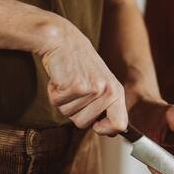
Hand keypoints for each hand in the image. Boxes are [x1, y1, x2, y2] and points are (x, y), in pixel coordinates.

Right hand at [39, 18, 127, 135]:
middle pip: (85, 124)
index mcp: (117, 92)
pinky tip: (60, 78)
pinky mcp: (75, 86)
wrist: (64, 40)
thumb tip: (111, 132)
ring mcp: (92, 88)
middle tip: (75, 89)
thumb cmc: (80, 65)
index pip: (120, 125)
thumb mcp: (100, 84)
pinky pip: (57, 104)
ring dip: (63, 102)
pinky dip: (53, 93)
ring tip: (68, 81)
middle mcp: (108, 91)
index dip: (105, 130)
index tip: (96, 126)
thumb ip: (106, 107)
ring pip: (69, 116)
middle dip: (74, 111)